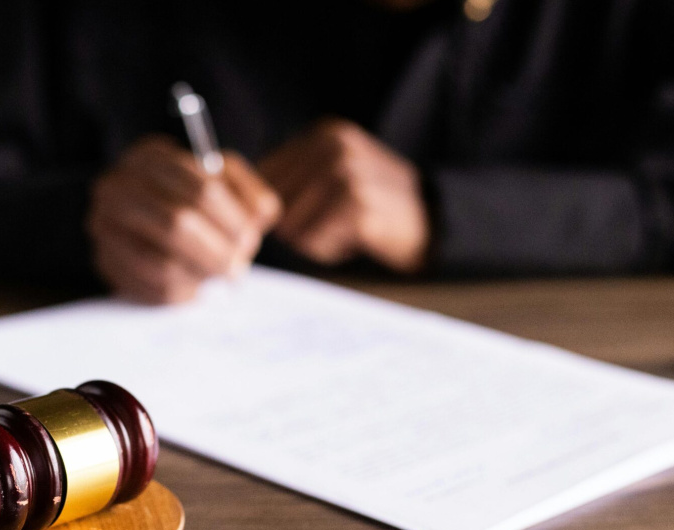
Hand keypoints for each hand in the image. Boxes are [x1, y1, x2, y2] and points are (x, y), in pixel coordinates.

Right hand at [88, 136, 279, 303]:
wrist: (142, 214)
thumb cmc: (192, 196)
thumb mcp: (223, 180)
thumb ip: (248, 192)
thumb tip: (258, 217)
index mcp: (149, 157)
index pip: (201, 189)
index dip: (232, 220)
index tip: (249, 239)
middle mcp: (116, 187)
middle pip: (178, 225)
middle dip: (217, 252)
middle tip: (238, 268)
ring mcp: (103, 225)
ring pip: (162, 263)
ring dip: (200, 276)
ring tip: (217, 276)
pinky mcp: (104, 261)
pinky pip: (149, 289)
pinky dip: (181, 293)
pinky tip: (195, 286)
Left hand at [259, 119, 429, 272]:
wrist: (434, 222)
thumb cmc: (375, 205)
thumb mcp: (337, 173)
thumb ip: (294, 178)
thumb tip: (238, 201)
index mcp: (325, 134)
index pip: (264, 175)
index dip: (274, 206)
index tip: (306, 214)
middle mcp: (334, 146)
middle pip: (274, 202)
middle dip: (295, 225)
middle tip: (332, 224)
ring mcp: (347, 173)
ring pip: (291, 224)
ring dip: (312, 239)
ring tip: (345, 230)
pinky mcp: (357, 206)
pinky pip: (313, 242)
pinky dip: (329, 250)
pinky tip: (356, 239)